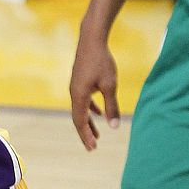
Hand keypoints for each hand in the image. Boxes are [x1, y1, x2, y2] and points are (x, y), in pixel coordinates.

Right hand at [69, 34, 119, 150]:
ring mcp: (76, 85)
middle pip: (78, 117)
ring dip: (88, 122)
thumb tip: (113, 126)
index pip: (80, 120)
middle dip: (85, 132)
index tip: (93, 148)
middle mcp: (74, 92)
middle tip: (93, 147)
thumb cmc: (101, 62)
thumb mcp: (110, 86)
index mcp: (79, 95)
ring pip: (80, 108)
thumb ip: (111, 106)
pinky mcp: (80, 80)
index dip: (86, 135)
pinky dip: (90, 109)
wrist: (91, 40)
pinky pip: (83, 99)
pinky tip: (99, 113)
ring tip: (97, 134)